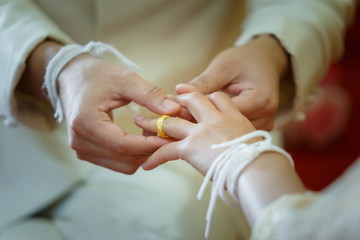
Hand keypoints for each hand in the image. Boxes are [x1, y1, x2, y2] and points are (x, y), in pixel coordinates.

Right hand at [58, 54, 180, 173]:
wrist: (70, 77)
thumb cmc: (96, 75)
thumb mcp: (124, 79)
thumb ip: (149, 94)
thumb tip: (173, 110)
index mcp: (86, 122)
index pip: (123, 145)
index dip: (150, 144)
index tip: (170, 136)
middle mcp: (80, 142)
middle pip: (125, 159)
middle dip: (150, 150)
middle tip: (168, 134)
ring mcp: (82, 150)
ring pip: (123, 164)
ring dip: (143, 153)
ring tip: (155, 133)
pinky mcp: (87, 152)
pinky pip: (117, 162)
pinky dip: (134, 154)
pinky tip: (141, 137)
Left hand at [135, 92, 256, 174]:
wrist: (260, 169)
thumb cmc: (263, 156)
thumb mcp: (254, 136)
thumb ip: (239, 130)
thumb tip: (228, 135)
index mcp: (234, 113)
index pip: (216, 97)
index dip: (202, 96)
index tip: (191, 98)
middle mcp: (216, 118)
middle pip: (191, 100)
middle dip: (176, 101)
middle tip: (163, 103)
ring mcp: (202, 131)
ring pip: (172, 121)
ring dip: (154, 123)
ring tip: (140, 123)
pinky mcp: (192, 147)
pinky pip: (168, 150)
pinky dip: (156, 157)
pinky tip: (147, 164)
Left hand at [176, 35, 288, 129]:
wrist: (264, 60)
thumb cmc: (243, 60)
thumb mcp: (223, 67)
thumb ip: (203, 82)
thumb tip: (180, 91)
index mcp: (260, 100)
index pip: (222, 114)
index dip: (196, 113)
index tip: (175, 109)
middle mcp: (265, 117)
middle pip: (226, 129)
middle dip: (198, 124)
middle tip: (173, 119)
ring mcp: (263, 126)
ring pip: (228, 135)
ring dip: (206, 130)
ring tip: (182, 124)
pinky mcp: (256, 130)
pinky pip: (232, 134)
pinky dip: (216, 130)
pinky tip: (198, 126)